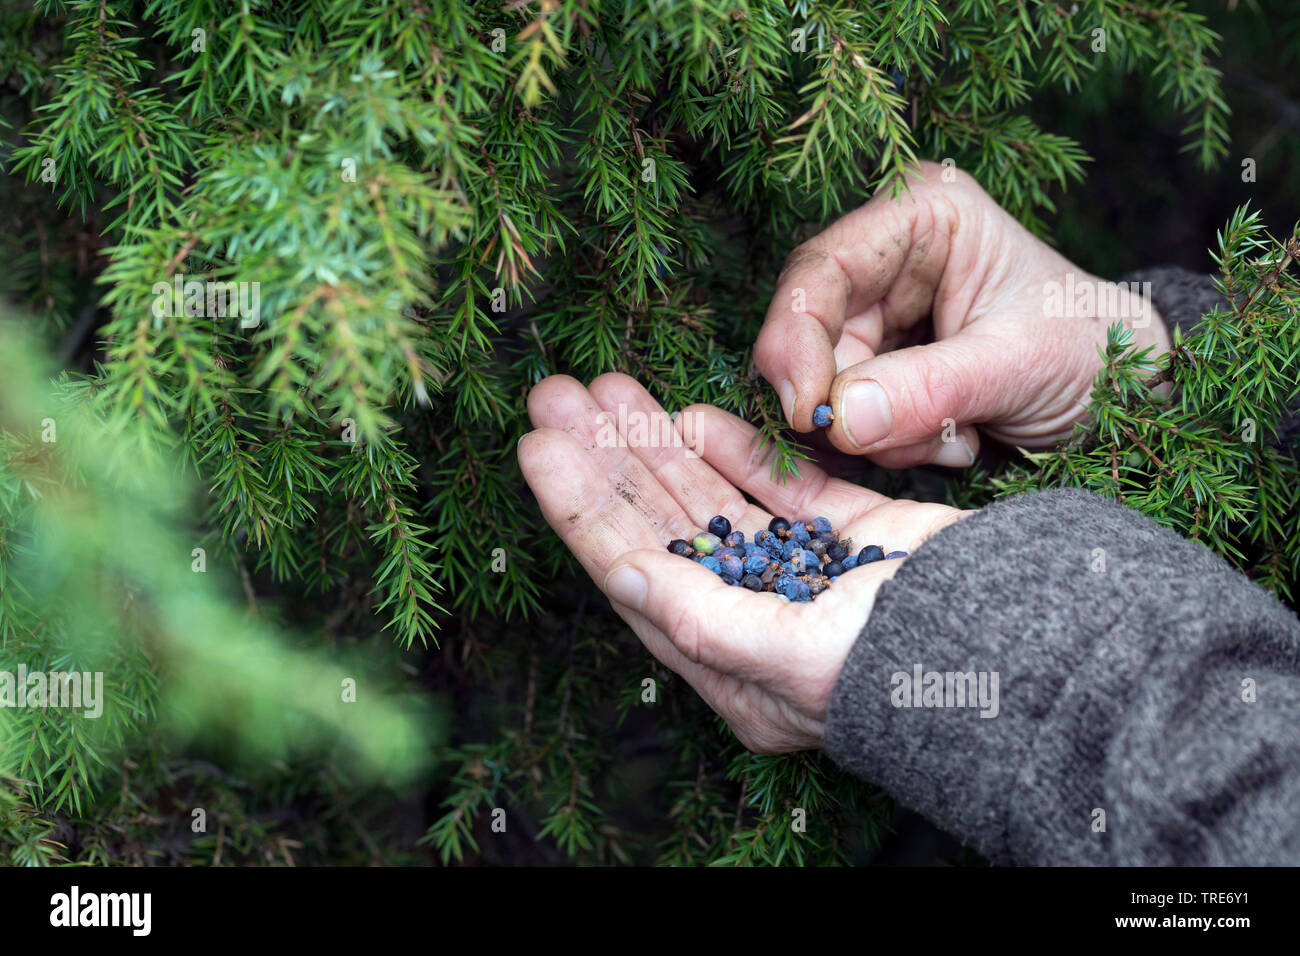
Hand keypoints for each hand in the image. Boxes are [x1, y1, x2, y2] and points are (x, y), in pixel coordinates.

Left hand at [517, 373, 967, 751]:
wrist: (1033, 651)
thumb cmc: (910, 676)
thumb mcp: (797, 660)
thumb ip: (704, 622)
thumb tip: (622, 576)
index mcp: (733, 667)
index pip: (634, 575)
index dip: (583, 510)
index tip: (537, 449)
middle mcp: (758, 620)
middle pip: (663, 528)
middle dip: (608, 462)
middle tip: (555, 398)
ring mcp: (805, 572)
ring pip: (712, 498)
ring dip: (659, 443)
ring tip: (604, 388)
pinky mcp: (853, 535)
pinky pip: (778, 487)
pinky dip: (735, 450)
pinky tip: (690, 414)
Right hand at [755, 160, 1168, 467]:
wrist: (1132, 388)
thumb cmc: (1092, 348)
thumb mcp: (1017, 366)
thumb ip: (929, 389)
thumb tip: (840, 418)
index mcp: (922, 216)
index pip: (819, 271)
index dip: (797, 342)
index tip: (809, 413)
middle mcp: (889, 255)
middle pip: (813, 334)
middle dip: (854, 402)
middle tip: (920, 442)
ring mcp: (883, 311)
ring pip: (829, 383)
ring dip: (884, 431)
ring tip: (959, 438)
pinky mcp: (884, 361)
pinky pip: (852, 413)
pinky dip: (894, 442)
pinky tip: (954, 440)